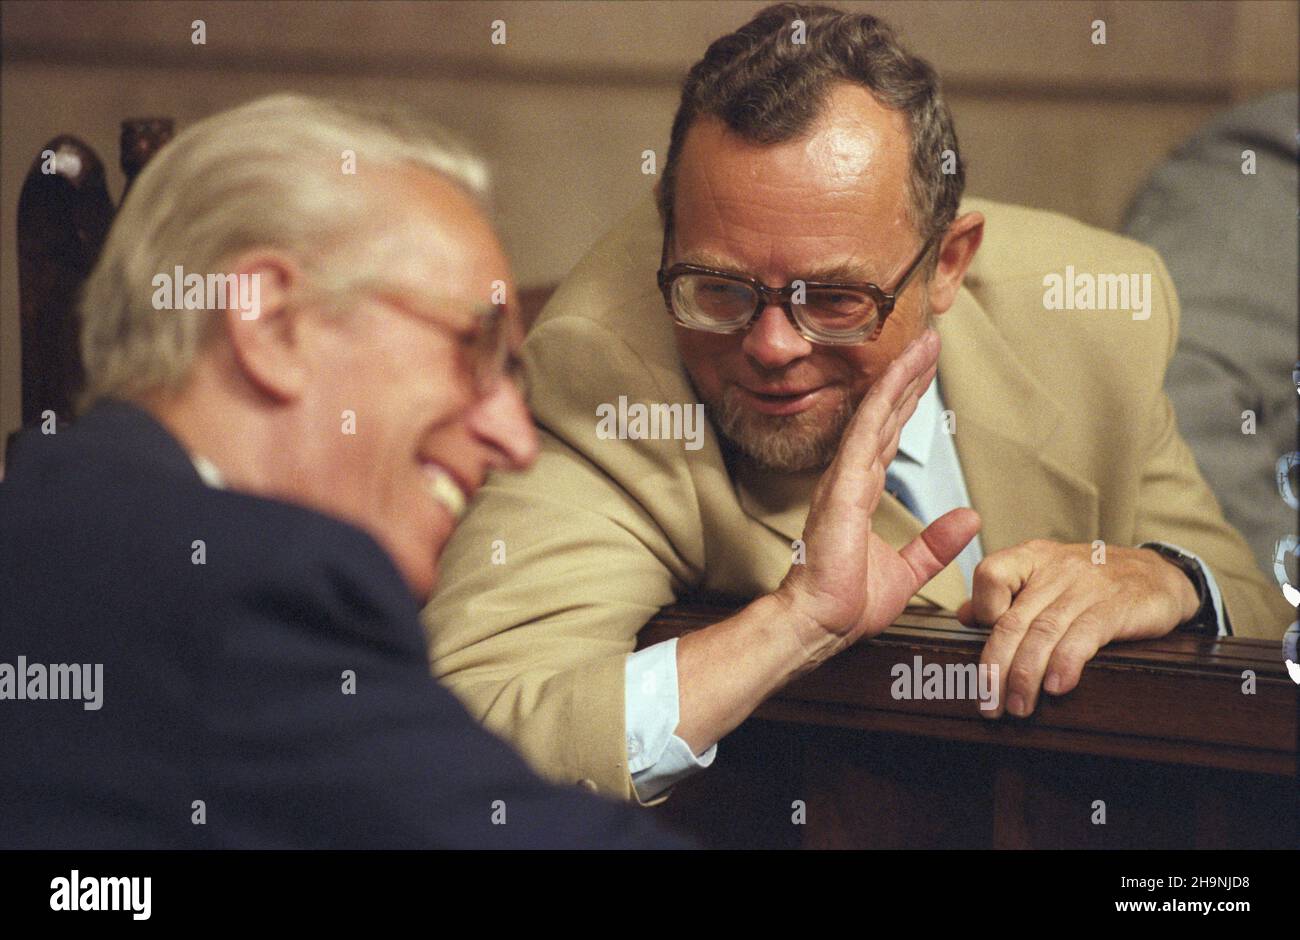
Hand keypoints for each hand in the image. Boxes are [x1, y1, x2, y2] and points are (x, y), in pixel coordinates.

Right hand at [775, 329, 980, 664]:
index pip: (888, 436)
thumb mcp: (907, 571)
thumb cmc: (847, 603)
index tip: (924, 372)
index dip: (906, 402)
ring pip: (876, 414)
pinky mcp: (843, 486)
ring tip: (924, 345)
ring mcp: (843, 478)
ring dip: (900, 377)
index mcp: (859, 494)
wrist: (820, 624)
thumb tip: (968, 517)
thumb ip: (935, 543)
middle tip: (929, 342)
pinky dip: (883, 400)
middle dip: (907, 377)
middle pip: (884, 416)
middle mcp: (849, 478)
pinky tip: (898, 375)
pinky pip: (866, 432)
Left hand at [956, 540, 1199, 716]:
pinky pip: (1084, 635)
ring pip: (1043, 633)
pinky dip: (1067, 663)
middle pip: (1013, 620)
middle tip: (988, 704)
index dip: (981, 609)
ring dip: (1026, 676)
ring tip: (1018, 708)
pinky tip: (1057, 687)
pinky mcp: (1117, 607)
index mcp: (1031, 558)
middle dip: (995, 667)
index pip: (990, 574)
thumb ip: (1004, 596)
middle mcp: (1055, 570)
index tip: (979, 642)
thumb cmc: (1092, 582)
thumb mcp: (1046, 578)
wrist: (1160, 575)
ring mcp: (1086, 587)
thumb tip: (964, 616)